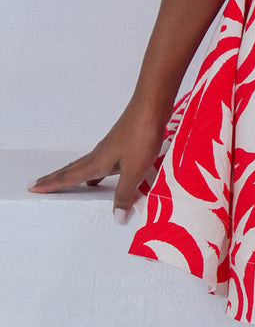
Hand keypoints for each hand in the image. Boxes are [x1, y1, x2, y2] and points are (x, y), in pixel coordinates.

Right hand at [29, 98, 170, 220]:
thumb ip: (125, 193)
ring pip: (85, 164)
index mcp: (97, 162)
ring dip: (72, 174)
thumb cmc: (141, 137)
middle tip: (38, 183)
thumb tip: (116, 218)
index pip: (69, 177)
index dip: (51, 184)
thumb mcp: (134, 170)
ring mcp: (109, 148)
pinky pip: (100, 162)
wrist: (150, 107)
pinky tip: (101, 175)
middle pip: (72, 169)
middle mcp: (99, 154)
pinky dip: (94, 172)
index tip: (32, 187)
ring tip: (63, 182)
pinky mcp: (121, 143)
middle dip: (55, 178)